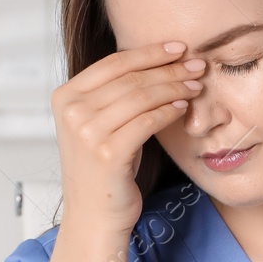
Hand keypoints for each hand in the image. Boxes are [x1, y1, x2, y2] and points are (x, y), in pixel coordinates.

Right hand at [51, 41, 207, 235]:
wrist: (95, 214)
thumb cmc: (104, 168)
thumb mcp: (101, 123)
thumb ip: (116, 94)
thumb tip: (159, 62)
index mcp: (65, 96)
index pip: (113, 63)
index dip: (149, 52)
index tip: (178, 47)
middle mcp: (72, 111)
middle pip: (131, 78)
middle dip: (169, 69)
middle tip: (197, 65)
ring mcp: (87, 133)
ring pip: (142, 97)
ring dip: (174, 88)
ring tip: (196, 86)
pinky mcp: (108, 154)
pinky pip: (147, 122)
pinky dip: (168, 112)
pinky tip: (183, 108)